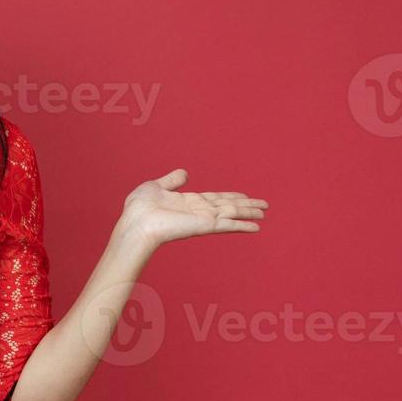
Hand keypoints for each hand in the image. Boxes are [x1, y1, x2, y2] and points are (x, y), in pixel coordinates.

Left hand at [118, 168, 267, 250]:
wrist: (136, 223)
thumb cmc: (139, 208)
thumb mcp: (155, 186)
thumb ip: (172, 180)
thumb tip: (184, 173)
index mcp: (187, 202)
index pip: (215, 198)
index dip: (231, 197)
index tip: (244, 196)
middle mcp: (198, 211)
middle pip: (228, 206)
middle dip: (246, 205)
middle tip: (264, 205)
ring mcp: (202, 219)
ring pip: (232, 213)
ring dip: (249, 213)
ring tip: (265, 212)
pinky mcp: (204, 226)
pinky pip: (228, 224)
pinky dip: (242, 226)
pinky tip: (256, 227)